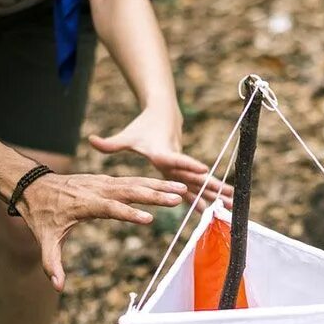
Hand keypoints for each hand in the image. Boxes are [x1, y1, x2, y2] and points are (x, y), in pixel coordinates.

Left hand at [18, 173, 186, 289]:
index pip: (110, 208)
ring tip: (182, 190)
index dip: (129, 214)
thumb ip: (52, 263)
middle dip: (154, 195)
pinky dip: (152, 182)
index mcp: (84, 204)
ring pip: (135, 182)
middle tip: (177, 198)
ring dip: (159, 186)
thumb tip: (58, 287)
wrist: (34, 186)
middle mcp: (97, 190)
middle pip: (130, 191)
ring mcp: (103, 183)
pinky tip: (168, 186)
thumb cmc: (41, 215)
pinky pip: (133, 180)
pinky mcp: (108, 180)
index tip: (149, 219)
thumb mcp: (45, 240)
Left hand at [90, 107, 233, 211]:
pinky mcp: (183, 171)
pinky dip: (206, 197)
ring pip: (200, 182)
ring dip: (216, 193)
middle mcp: (176, 159)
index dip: (189, 165)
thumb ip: (110, 143)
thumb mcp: (126, 136)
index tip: (204, 170)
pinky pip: (195, 187)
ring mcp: (181, 166)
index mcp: (162, 152)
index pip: (176, 159)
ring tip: (232, 204)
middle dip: (211, 185)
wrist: (163, 113)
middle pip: (195, 174)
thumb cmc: (142, 127)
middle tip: (227, 195)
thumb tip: (90, 140)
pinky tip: (217, 209)